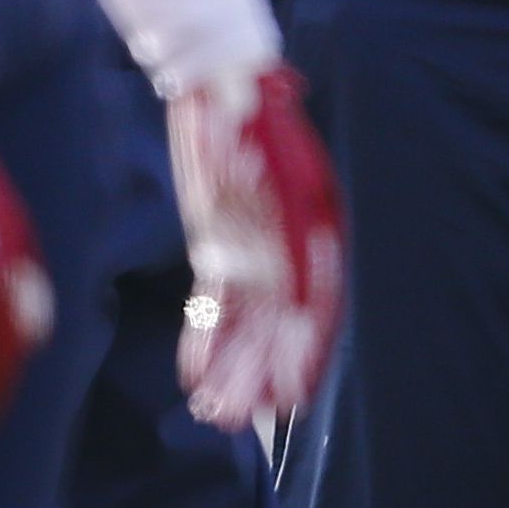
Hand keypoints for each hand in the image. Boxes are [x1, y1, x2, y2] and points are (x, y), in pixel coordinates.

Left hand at [168, 63, 344, 430]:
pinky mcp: (222, 249)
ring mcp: (256, 250)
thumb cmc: (246, 101)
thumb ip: (266, 184)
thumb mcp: (260, 123)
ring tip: (217, 414)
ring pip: (245, 324)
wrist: (223, 88)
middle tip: (239, 419)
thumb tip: (262, 190)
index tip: (291, 394)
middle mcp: (288, 245)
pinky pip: (216, 305)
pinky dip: (206, 341)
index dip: (303, 351)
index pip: (313, 300)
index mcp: (312, 222)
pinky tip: (195, 378)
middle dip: (259, 374)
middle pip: (277, 324)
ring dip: (233, 370)